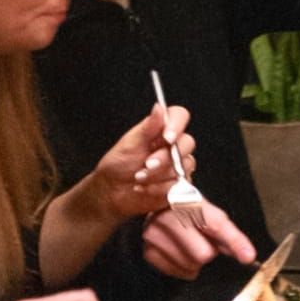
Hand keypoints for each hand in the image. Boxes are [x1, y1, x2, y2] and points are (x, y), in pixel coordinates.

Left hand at [76, 104, 195, 222]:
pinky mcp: (179, 185)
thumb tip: (159, 107)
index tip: (167, 138)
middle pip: (186, 144)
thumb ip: (148, 127)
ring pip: (183, 167)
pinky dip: (160, 188)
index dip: (177, 125)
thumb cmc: (118, 165)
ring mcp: (178, 165)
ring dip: (158, 175)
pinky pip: (179, 186)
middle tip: (146, 164)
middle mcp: (173, 146)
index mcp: (161, 130)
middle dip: (165, 158)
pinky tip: (145, 188)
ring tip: (139, 178)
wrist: (113, 192)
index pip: (179, 116)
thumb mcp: (130, 144)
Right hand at [142, 204, 256, 278]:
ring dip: (194, 262)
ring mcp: (154, 235)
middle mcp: (167, 216)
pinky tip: (177, 254)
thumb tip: (246, 254)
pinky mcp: (148, 252)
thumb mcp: (206, 213)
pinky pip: (179, 273)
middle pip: (203, 253)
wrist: (153, 211)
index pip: (215, 224)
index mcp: (187, 200)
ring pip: (191, 266)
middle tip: (201, 242)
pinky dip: (183, 268)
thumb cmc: (185, 213)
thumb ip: (226, 233)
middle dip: (207, 252)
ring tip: (186, 246)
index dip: (234, 241)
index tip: (248, 256)